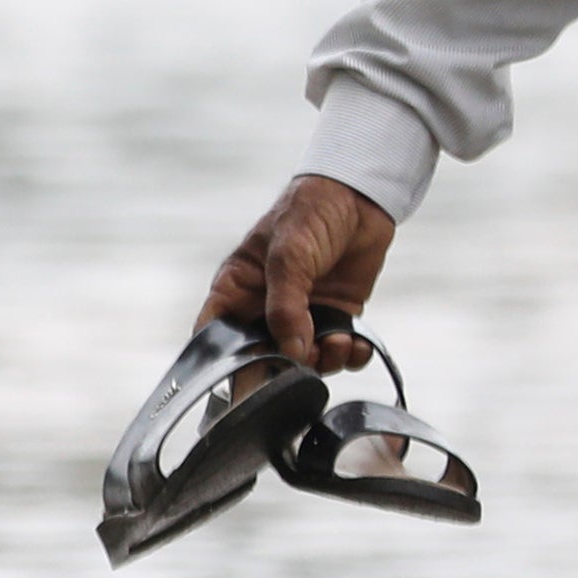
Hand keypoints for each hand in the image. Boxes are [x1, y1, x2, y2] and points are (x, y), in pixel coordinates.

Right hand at [198, 173, 395, 372]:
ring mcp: (302, 315)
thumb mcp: (288, 256)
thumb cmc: (309, 211)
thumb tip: (292, 351)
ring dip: (322, 362)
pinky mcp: (337, 316)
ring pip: (304, 360)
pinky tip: (354, 342)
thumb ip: (285, 307)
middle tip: (301, 366)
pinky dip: (349, 355)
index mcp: (238, 289)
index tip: (243, 380)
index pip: (217, 336)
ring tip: (335, 343)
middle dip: (282, 369)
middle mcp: (266, 307)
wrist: (360, 197)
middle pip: (262, 358)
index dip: (224, 362)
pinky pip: (339, 351)